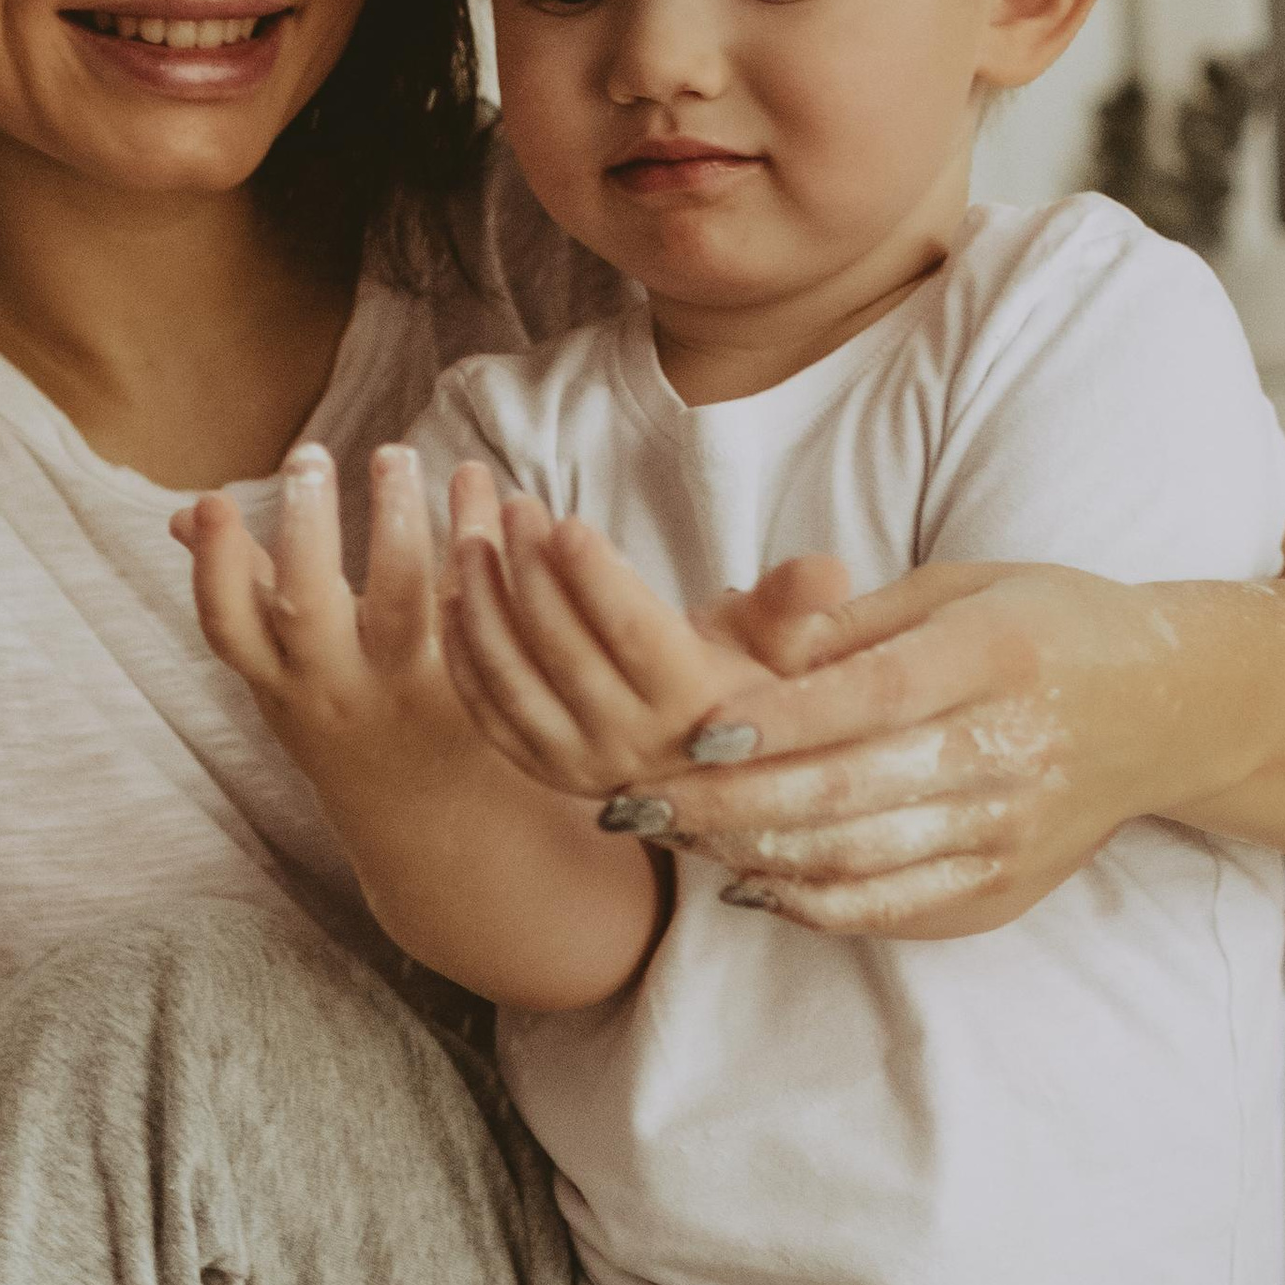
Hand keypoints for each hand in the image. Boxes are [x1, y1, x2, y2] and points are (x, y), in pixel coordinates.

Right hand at [175, 440, 475, 786]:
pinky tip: (476, 478)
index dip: (215, 566)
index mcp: (281, 680)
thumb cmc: (342, 717)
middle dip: (305, 528)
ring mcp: (407, 686)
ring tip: (393, 454)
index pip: (231, 627)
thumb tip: (186, 514)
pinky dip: (477, 534)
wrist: (431, 817)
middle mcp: (337, 686)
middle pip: (311, 609)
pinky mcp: (476, 678)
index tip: (214, 499)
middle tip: (309, 454)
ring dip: (397, 519)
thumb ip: (243, 591)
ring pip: (403, 600)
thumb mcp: (280, 671)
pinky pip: (473, 598)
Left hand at [437, 475, 795, 802]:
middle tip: (513, 506)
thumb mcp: (779, 648)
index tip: (567, 520)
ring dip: (484, 607)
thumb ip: (792, 605)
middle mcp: (632, 747)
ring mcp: (579, 766)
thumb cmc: (747, 690)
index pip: (635, 635)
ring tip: (472, 541)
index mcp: (695, 709)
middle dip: (531, 571)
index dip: (597, 578)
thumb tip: (830, 569)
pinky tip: (453, 600)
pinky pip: (488, 713)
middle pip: (564, 649)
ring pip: (514, 679)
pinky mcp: (542, 772)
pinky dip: (465, 655)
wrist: (715, 777)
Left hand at [615, 558, 1180, 937]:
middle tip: (636, 803)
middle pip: (851, 791)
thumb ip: (854, 621)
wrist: (1171, 709)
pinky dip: (811, 902)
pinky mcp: (1005, 887)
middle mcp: (1010, 749)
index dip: (779, 721)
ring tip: (673, 839)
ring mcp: (1011, 830)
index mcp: (998, 656)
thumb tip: (734, 631)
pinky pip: (892, 907)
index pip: (873, 697)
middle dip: (729, 803)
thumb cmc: (1047, 627)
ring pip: (860, 860)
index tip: (692, 732)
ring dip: (752, 855)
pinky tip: (747, 881)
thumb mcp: (964, 587)